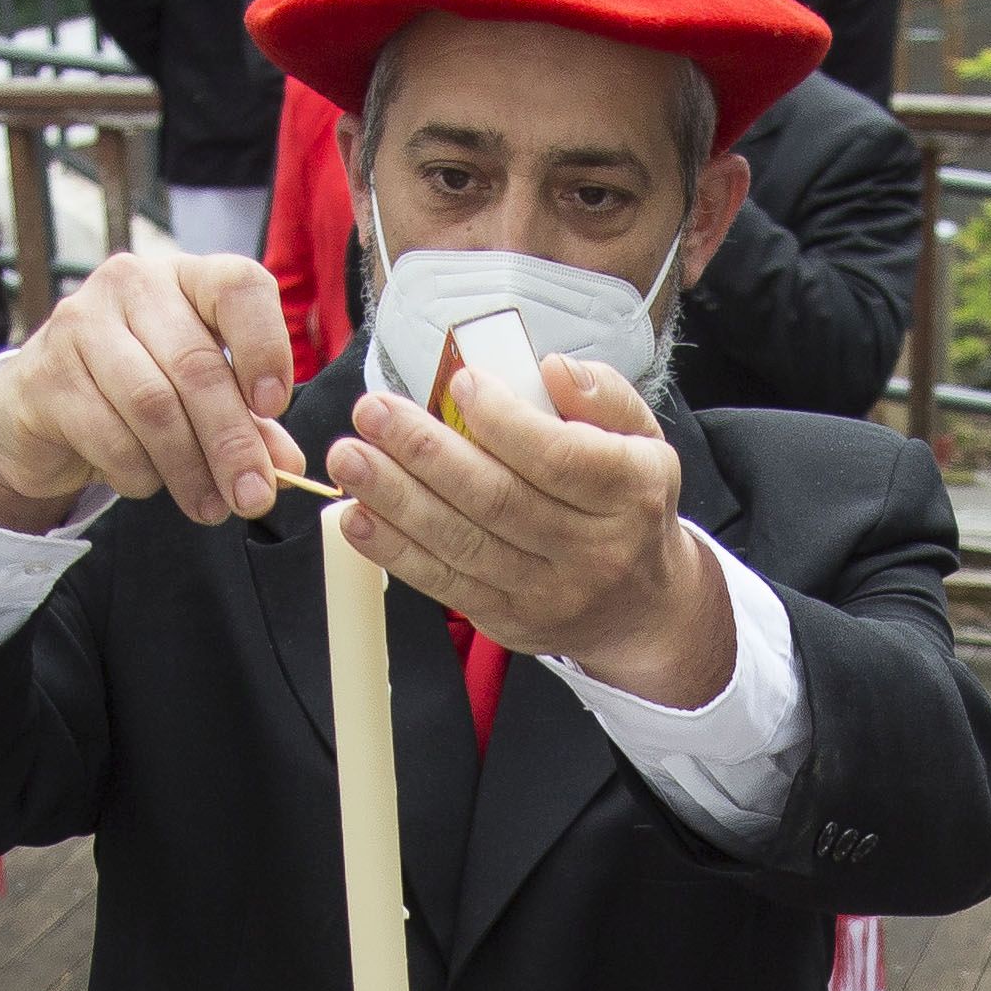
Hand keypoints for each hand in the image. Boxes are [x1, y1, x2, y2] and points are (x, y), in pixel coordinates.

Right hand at [0, 246, 296, 526]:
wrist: (36, 407)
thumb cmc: (132, 391)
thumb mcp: (199, 400)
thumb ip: (248, 424)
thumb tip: (287, 465)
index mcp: (186, 277)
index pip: (239, 287)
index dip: (265, 348)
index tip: (274, 408)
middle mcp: (132, 284)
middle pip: (197, 366)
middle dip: (232, 442)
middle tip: (254, 497)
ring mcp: (81, 324)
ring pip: (153, 405)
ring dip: (188, 468)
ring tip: (209, 507)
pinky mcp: (46, 375)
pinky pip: (108, 436)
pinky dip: (138, 473)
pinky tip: (145, 482)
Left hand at [334, 350, 726, 705]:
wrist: (642, 608)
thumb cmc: (628, 504)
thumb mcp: (642, 439)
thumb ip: (602, 395)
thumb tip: (550, 368)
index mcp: (629, 493)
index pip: (560, 457)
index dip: (504, 421)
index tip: (459, 384)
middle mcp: (593, 550)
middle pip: (499, 500)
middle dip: (425, 453)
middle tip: (372, 411)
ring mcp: (548, 593)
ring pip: (462, 543)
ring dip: (395, 498)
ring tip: (348, 456)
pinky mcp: (509, 622)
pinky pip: (444, 583)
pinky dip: (394, 550)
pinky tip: (358, 515)